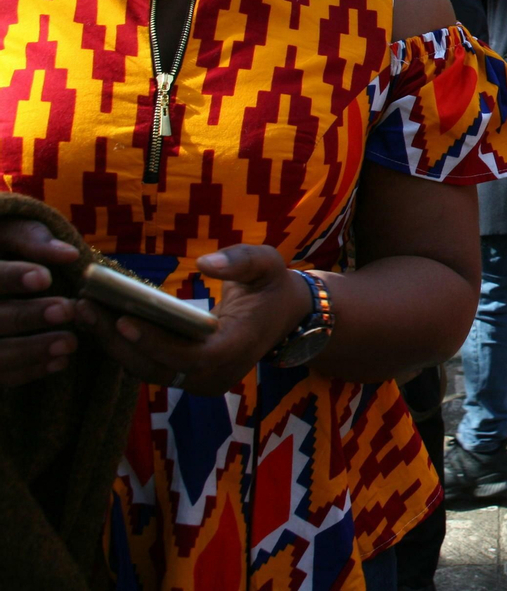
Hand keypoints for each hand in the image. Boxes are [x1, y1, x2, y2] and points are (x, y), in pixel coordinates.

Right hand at [0, 219, 80, 386]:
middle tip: (66, 310)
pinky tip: (58, 363)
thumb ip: (31, 238)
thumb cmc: (1, 249)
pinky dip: (26, 371)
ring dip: (30, 350)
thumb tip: (69, 254)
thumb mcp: (7, 233)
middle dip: (26, 316)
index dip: (12, 277)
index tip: (45, 277)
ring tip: (70, 343)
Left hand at [77, 245, 309, 395]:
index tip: (123, 320)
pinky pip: (151, 368)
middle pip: (158, 368)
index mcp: (238, 347)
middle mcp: (217, 374)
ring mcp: (202, 381)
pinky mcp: (188, 379)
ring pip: (148, 371)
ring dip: (114, 344)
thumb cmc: (273, 287)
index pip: (191, 357)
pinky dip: (126, 347)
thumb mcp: (267, 264)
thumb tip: (205, 263)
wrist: (285, 317)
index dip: (156, 343)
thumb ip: (241, 261)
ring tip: (84, 311)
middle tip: (85, 308)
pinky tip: (101, 321)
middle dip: (118, 341)